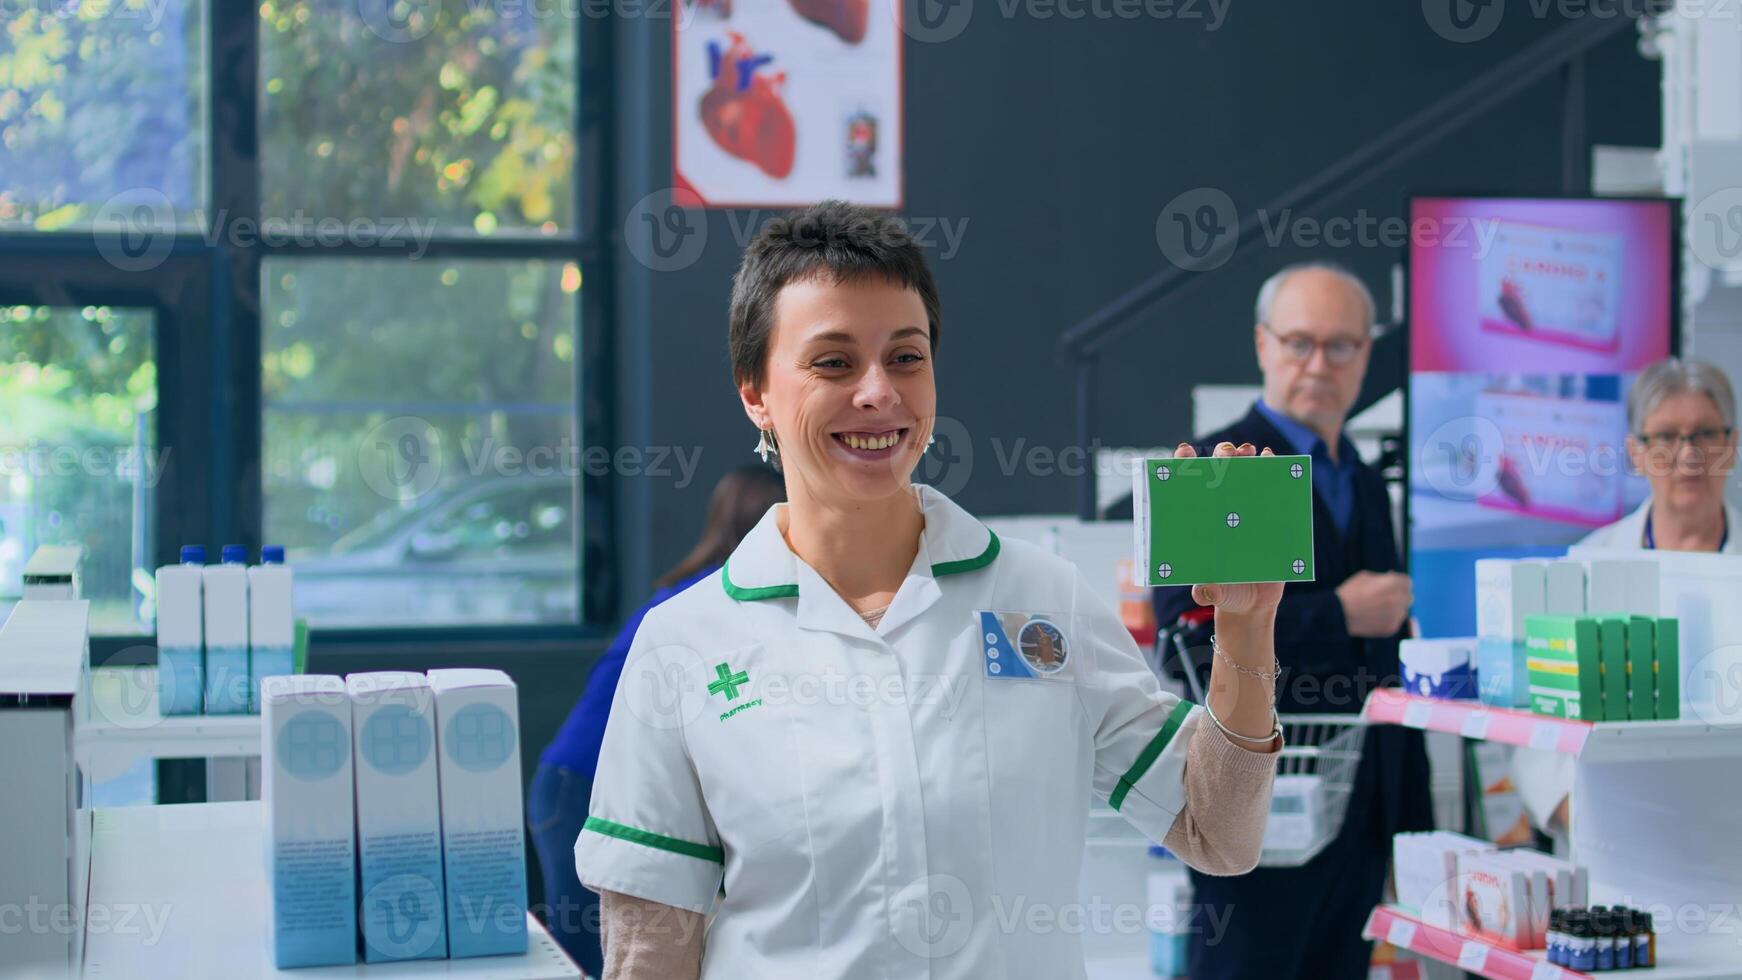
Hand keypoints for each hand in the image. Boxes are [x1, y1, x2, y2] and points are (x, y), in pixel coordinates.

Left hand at [1176, 441, 1284, 619]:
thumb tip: (1204, 591)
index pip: (1187, 488)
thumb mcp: (1215, 593)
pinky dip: (1271, 469)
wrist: (1253, 603)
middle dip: (1220, 457)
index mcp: (1200, 522)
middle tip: (1225, 455)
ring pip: (1243, 474)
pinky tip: (1269, 458)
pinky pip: (1270, 488)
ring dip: (1244, 457)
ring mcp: (1245, 510)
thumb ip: (1208, 591)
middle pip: (1217, 474)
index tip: (1184, 453)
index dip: (1184, 466)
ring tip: (1247, 451)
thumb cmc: (1225, 592)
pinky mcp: (1269, 515)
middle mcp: (1220, 511)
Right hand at [1336, 570, 1412, 637]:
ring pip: (1402, 611)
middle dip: (1399, 596)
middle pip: (1408, 597)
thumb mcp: (1365, 576)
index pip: (1407, 582)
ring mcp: (1396, 615)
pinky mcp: (1392, 628)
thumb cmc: (1350, 592)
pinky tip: (1374, 618)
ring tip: (1377, 610)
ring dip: (1394, 609)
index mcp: (1393, 583)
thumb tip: (1392, 577)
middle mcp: (1399, 599)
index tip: (1391, 586)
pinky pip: (1395, 622)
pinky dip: (1388, 620)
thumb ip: (1383, 577)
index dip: (1399, 583)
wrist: (1339, 614)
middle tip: (1384, 598)